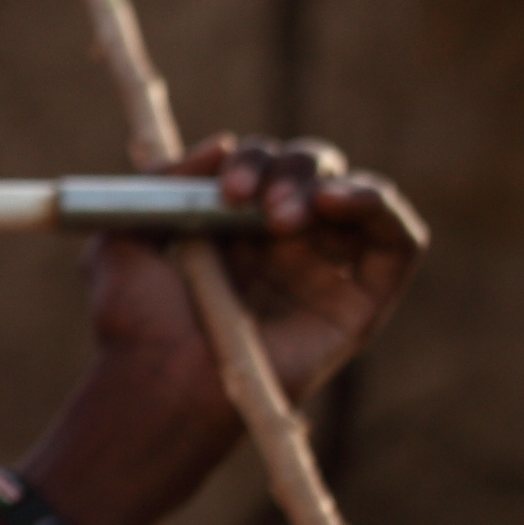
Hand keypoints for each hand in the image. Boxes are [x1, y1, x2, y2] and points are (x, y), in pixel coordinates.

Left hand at [20, 135, 426, 524]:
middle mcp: (283, 246)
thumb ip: (162, 183)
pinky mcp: (361, 304)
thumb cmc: (134, 319)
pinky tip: (339, 201)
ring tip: (285, 214)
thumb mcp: (123, 235)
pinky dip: (381, 206)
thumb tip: (221, 145)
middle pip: (313, 172)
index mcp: (233, 227)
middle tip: (250, 203)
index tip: (223, 185)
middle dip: (286, 167)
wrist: (159, 378)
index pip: (265, 167)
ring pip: (357, 199)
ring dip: (328, 184)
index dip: (250, 162)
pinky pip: (400, 244)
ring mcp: (324, 272)